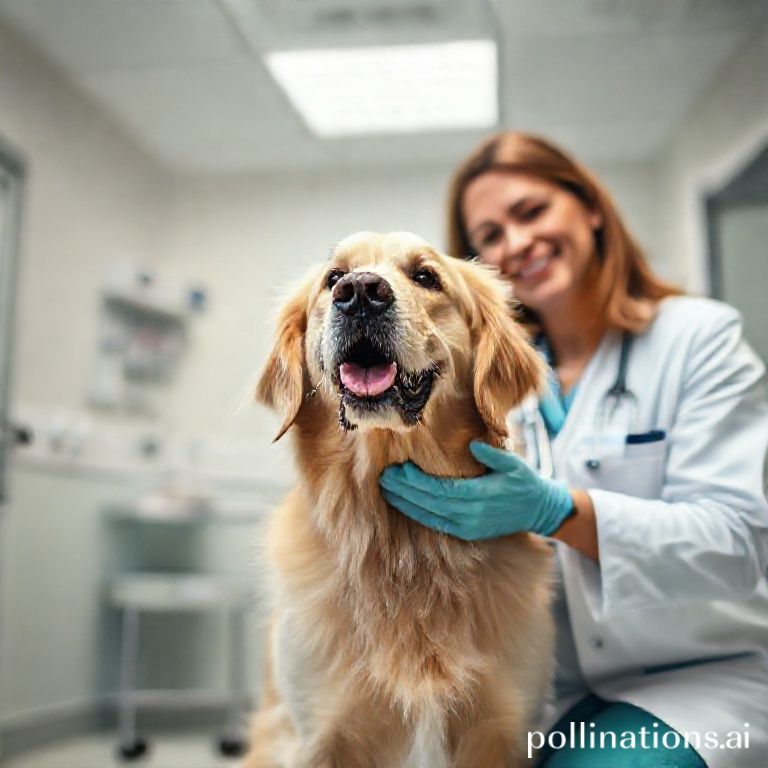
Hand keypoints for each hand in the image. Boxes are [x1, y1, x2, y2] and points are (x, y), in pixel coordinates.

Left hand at [379, 441, 573, 539]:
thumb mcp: (514, 464)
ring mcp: (468, 527)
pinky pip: (436, 524)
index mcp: (481, 496)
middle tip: (384, 477)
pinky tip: (403, 504)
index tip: (400, 468)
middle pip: (429, 503)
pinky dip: (417, 514)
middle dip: (404, 490)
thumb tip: (472, 445)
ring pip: (429, 516)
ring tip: (386, 490)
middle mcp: (471, 515)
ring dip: (405, 503)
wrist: (538, 510)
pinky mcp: (467, 532)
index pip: (441, 489)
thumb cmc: (525, 482)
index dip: (418, 481)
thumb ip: (493, 455)